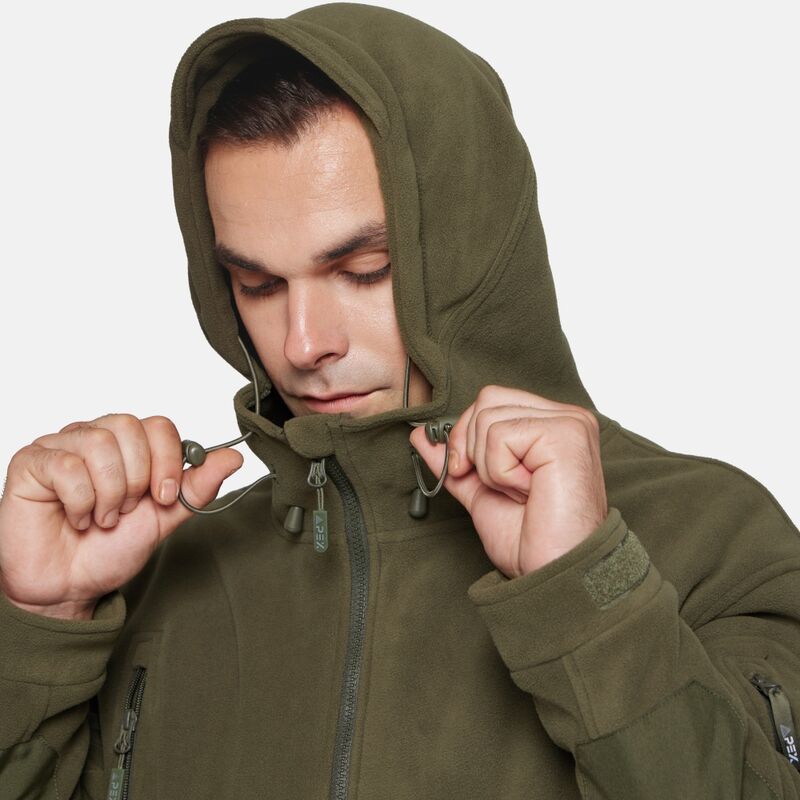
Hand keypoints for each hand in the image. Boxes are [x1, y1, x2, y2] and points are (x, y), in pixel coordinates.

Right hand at [0, 414, 242, 619]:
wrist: (70, 587)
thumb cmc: (111, 549)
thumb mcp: (165, 518)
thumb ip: (197, 486)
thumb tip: (233, 457)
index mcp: (128, 446)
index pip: (159, 426)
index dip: (167, 461)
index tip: (162, 498)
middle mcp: (95, 437)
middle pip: (130, 428)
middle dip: (137, 479)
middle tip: (126, 510)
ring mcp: (61, 446)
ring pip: (98, 444)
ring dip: (108, 493)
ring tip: (101, 517)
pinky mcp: (32, 462)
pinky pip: (65, 466)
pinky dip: (79, 501)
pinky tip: (77, 517)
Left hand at [410, 385, 607, 578]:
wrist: (553, 572)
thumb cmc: (531, 538)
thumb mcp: (481, 491)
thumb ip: (456, 460)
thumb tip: (423, 435)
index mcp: (550, 424)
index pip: (490, 399)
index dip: (467, 436)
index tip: (471, 473)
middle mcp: (564, 417)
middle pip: (486, 401)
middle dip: (473, 449)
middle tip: (498, 486)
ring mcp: (568, 423)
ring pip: (489, 418)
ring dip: (491, 467)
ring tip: (521, 492)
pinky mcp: (566, 434)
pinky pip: (501, 436)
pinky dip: (501, 473)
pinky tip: (529, 491)